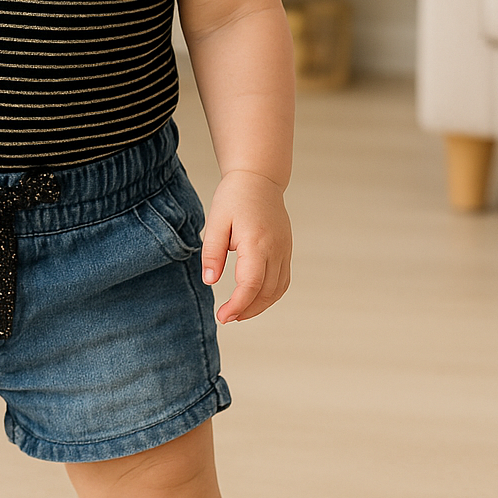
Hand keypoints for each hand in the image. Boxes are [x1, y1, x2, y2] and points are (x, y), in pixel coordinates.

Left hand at [201, 170, 291, 322]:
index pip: (251, 284)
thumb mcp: (216, 221)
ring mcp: (284, 250)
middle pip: (266, 292)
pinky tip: (254, 299)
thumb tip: (210, 281)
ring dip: (260, 306)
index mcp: (257, 242)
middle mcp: (276, 249)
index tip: (222, 316)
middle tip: (226, 317)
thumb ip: (213, 252)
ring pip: (277, 289)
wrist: (259, 179)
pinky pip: (283, 281)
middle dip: (247, 310)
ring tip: (238, 312)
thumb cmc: (234, 197)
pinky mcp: (286, 250)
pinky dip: (270, 295)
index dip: (237, 305)